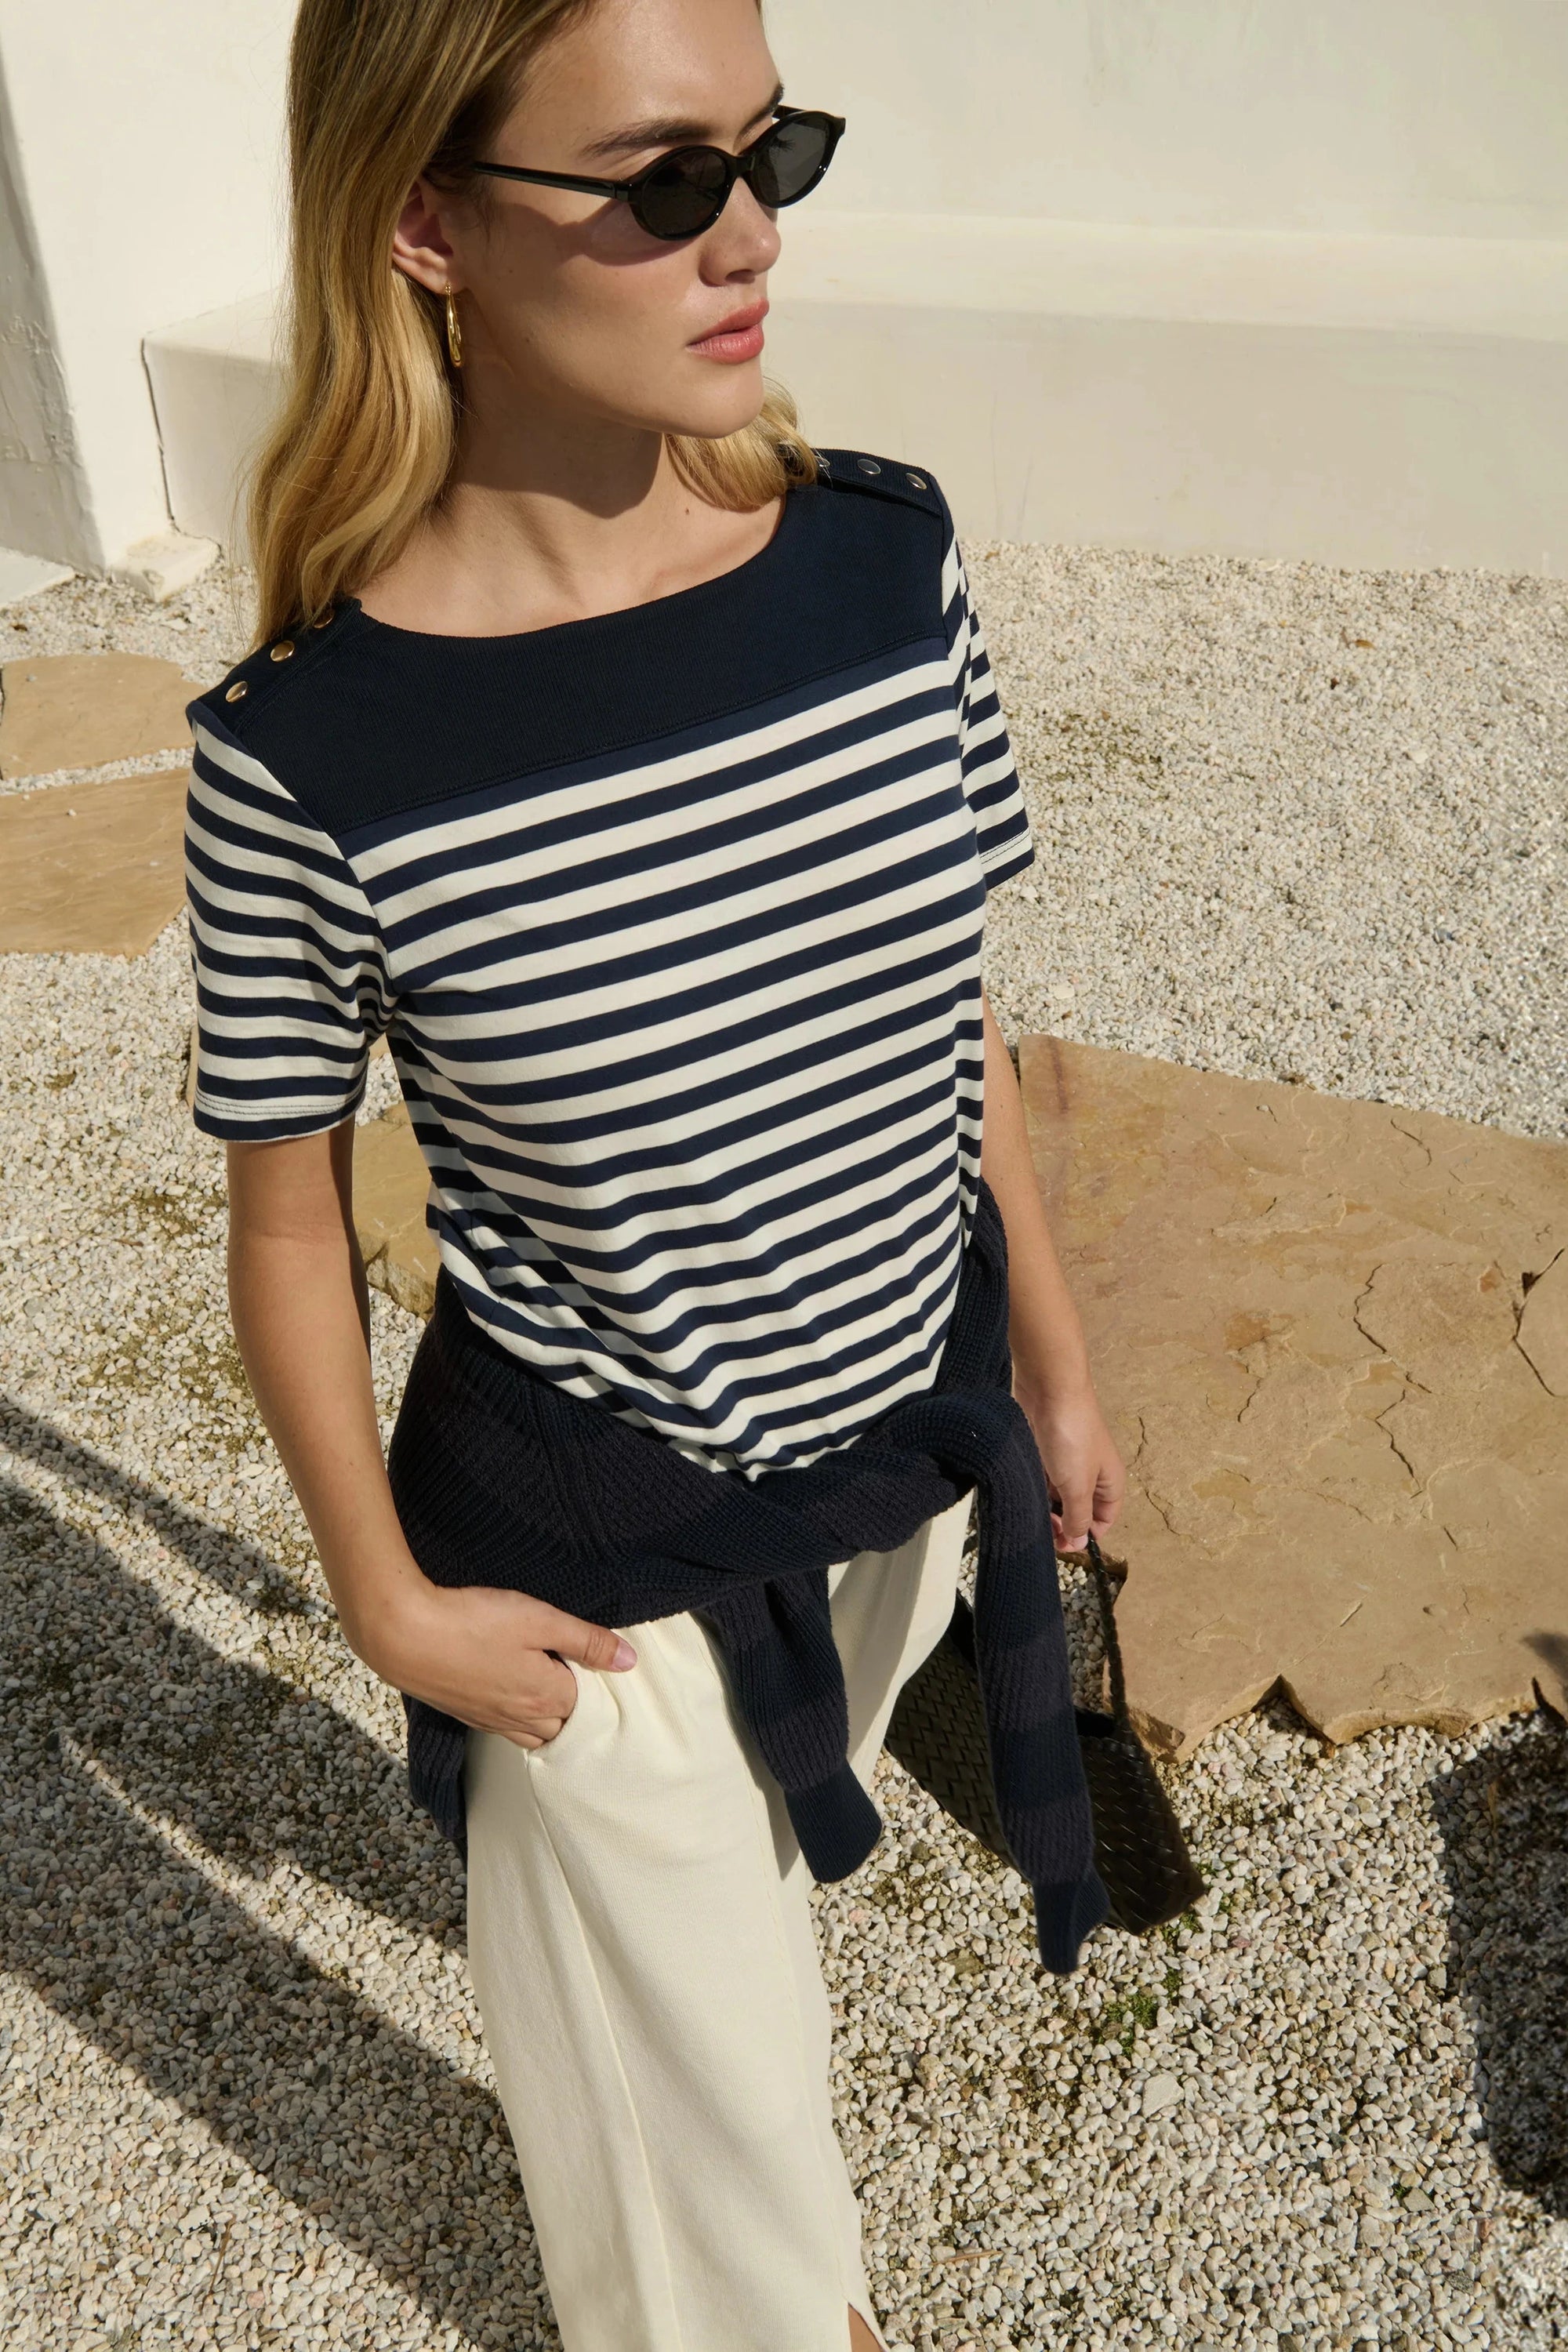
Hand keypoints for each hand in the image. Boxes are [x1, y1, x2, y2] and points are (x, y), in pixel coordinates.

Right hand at [359, 1581, 636, 1748]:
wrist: (404, 1635)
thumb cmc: (473, 1622)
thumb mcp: (539, 1620)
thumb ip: (586, 1640)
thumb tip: (629, 1660)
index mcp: (548, 1698)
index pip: (590, 1704)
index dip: (596, 1681)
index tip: (595, 1659)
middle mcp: (523, 1719)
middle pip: (565, 1728)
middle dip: (577, 1710)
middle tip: (580, 1677)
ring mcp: (492, 1721)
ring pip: (535, 1734)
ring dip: (550, 1720)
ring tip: (552, 1690)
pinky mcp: (468, 1716)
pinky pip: (507, 1730)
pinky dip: (520, 1720)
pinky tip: (514, 1696)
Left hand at [1016, 1379, 1125, 1551]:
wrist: (1050, 1388)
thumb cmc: (1071, 1436)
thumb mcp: (1078, 1485)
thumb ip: (1078, 1516)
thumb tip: (1079, 1543)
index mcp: (1109, 1483)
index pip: (1104, 1520)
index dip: (1085, 1536)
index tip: (1062, 1545)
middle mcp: (1091, 1474)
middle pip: (1080, 1510)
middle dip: (1063, 1523)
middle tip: (1042, 1531)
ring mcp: (1068, 1461)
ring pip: (1058, 1496)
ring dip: (1047, 1508)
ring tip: (1030, 1513)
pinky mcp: (1046, 1451)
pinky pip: (1043, 1479)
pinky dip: (1036, 1489)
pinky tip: (1024, 1493)